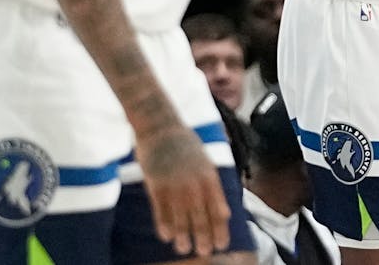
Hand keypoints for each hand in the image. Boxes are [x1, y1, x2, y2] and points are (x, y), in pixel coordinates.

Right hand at [135, 123, 230, 256]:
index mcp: (209, 176)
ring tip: (185, 249)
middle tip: (206, 252)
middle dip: (204, 236)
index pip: (218, 208)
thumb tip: (222, 209)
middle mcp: (194, 183)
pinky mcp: (156, 185)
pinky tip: (166, 237)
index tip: (223, 243)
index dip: (220, 227)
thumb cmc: (185, 143)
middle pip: (200, 215)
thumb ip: (212, 184)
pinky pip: (161, 210)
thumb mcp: (205, 161)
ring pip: (180, 216)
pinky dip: (164, 225)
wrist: (161, 126)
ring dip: (183, 235)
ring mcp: (175, 185)